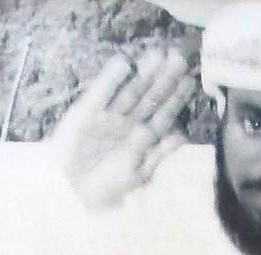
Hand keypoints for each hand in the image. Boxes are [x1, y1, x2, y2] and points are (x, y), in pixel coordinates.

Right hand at [50, 48, 194, 208]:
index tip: (189, 82)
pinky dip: (111, 79)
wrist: (70, 191)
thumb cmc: (106, 188)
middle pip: (150, 98)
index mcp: (142, 139)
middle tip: (179, 60)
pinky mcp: (87, 111)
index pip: (163, 115)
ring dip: (144, 75)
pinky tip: (124, 64)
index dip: (176, 99)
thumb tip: (181, 136)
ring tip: (158, 57)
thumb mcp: (138, 174)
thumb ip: (159, 154)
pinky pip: (102, 92)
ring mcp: (109, 116)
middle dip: (164, 80)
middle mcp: (128, 123)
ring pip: (130, 91)